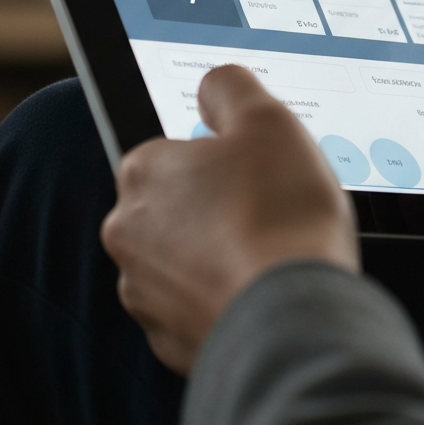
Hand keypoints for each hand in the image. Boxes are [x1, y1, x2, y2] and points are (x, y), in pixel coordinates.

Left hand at [101, 65, 358, 374]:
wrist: (295, 317)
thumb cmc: (281, 213)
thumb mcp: (267, 118)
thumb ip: (230, 87)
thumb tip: (212, 84)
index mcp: (144, 170)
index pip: (177, 149)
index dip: (225, 156)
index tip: (257, 170)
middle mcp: (128, 231)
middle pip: (179, 203)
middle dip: (218, 203)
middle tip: (270, 206)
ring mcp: (144, 292)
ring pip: (185, 255)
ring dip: (220, 250)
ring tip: (271, 249)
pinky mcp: (169, 340)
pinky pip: (197, 303)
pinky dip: (224, 294)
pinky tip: (262, 287)